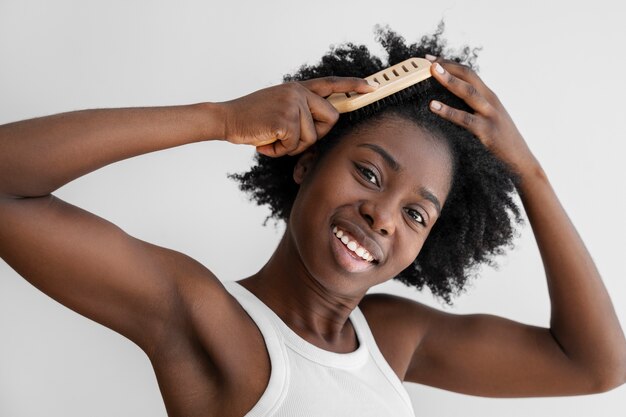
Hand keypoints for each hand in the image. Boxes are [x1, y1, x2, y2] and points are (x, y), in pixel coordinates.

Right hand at [219, 77, 375, 156]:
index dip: (353, 86)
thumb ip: (299, 111)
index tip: (371, 87)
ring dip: (292, 147)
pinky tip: (266, 142)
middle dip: (316, 135)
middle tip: (289, 136)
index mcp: (298, 88)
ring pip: (312, 138)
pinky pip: (295, 146)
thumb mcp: (279, 107)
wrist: (226, 119)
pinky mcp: (285, 119)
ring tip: (271, 138)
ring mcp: (293, 104)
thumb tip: (319, 129)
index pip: (331, 84)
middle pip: (331, 118)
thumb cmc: (252, 120)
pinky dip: (280, 151)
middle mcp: (298, 92)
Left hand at [426, 56, 537, 173]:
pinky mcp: (487, 131)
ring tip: (431, 72)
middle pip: (469, 76)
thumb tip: (449, 102)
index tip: (431, 58)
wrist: (520, 160)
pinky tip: (433, 106)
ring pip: (468, 92)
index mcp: (489, 97)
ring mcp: (490, 115)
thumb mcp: (488, 118)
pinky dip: (448, 111)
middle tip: (428, 60)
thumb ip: (473, 108)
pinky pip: (465, 119)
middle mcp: (491, 101)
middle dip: (448, 66)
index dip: (450, 64)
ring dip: (449, 80)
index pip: (469, 73)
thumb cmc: (501, 141)